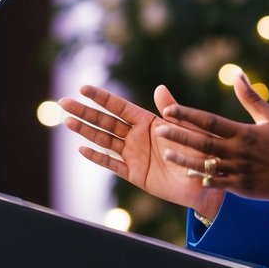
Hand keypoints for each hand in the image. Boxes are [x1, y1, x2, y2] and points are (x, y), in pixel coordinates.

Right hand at [58, 84, 224, 215]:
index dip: (101, 97)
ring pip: (104, 140)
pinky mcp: (134, 173)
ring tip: (67, 122)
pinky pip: (112, 163)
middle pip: (105, 122)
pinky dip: (97, 157)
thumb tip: (160, 88)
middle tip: (63, 103)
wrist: (205, 180)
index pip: (119, 106)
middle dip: (85, 112)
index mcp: (147, 121)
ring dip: (86, 131)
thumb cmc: (199, 149)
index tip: (83, 87)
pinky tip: (81, 149)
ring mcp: (133, 154)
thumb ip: (171, 110)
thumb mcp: (185, 126)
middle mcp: (136, 136)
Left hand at [157, 71, 268, 205]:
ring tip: (166, 153)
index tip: (169, 109)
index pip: (210, 121)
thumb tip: (238, 74)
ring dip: (184, 158)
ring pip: (205, 164)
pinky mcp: (241, 187)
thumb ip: (251, 98)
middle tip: (158, 130)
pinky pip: (217, 182)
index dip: (188, 115)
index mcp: (244, 132)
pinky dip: (201, 177)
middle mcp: (238, 151)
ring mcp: (239, 171)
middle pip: (202, 142)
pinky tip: (187, 173)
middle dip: (179, 135)